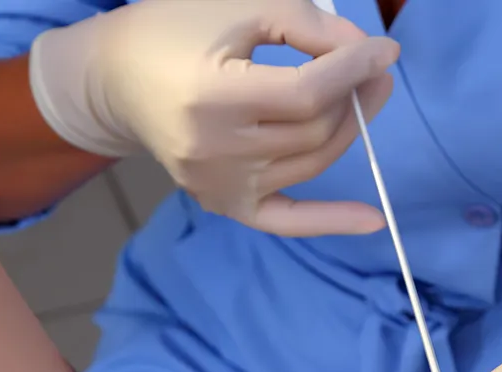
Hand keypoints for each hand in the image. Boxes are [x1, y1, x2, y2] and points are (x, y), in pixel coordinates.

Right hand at [29, 0, 398, 234]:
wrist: (116, 77)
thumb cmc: (175, 31)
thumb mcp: (238, 8)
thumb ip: (307, 26)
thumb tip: (368, 55)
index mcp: (210, 96)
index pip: (306, 94)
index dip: (354, 70)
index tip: (385, 50)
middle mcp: (213, 150)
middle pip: (315, 129)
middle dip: (354, 95)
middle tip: (372, 68)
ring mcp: (218, 184)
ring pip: (313, 161)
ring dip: (347, 127)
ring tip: (361, 95)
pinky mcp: (223, 202)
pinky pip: (288, 220)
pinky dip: (332, 221)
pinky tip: (373, 221)